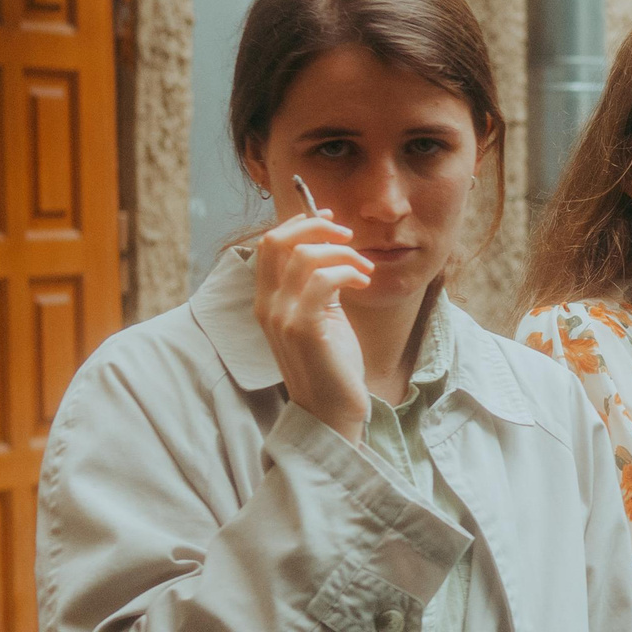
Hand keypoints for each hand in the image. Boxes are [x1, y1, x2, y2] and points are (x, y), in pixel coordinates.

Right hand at [254, 208, 372, 441]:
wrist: (332, 411)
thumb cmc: (331, 363)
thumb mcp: (320, 315)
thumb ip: (316, 285)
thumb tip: (329, 248)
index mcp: (266, 300)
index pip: (269, 243)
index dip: (300, 224)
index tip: (330, 220)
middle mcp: (266, 305)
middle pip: (278, 241)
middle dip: (317, 228)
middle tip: (348, 237)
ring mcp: (281, 317)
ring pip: (305, 256)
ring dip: (344, 254)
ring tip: (365, 272)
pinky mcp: (303, 329)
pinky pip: (324, 280)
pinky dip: (349, 272)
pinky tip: (363, 284)